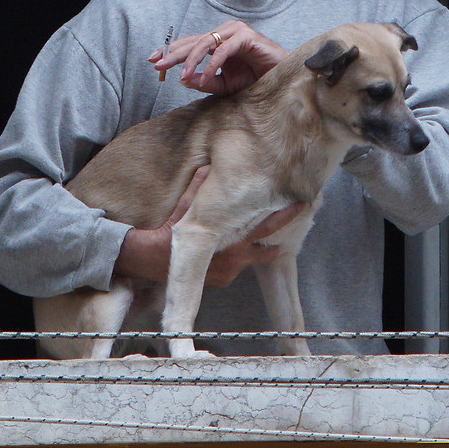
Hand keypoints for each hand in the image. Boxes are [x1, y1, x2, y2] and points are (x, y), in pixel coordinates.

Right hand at [114, 165, 308, 286]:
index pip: (265, 229)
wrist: (146, 259)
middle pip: (265, 249)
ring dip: (255, 248)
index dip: (285, 217)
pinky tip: (234, 247)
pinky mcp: (220, 281)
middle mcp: (233, 262)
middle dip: (277, 234)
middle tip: (292, 218)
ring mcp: (227, 274)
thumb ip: (200, 187)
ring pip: (249, 258)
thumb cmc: (166, 231)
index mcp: (231, 243)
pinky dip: (238, 257)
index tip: (302, 205)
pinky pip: (235, 267)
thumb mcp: (185, 207)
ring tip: (266, 236)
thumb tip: (209, 166)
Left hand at [148, 21, 288, 93]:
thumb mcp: (224, 85)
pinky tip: (206, 75)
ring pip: (206, 43)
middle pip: (193, 41)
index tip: (153, 61)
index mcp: (217, 41)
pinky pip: (224, 50)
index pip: (190, 44)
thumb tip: (184, 79)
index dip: (171, 51)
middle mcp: (224, 32)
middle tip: (158, 64)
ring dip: (192, 60)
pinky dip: (213, 63)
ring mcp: (235, 32)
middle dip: (174, 54)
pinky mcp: (247, 36)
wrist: (280, 79)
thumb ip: (206, 82)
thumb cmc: (254, 80)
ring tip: (183, 75)